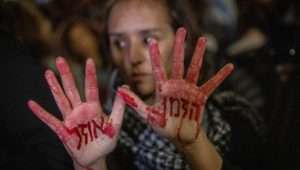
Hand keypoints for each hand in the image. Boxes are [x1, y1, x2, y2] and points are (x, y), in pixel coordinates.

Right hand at [28, 57, 124, 168]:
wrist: (94, 158)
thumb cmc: (105, 142)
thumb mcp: (115, 124)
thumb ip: (119, 107)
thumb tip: (124, 88)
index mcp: (93, 108)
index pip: (91, 87)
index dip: (90, 74)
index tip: (89, 60)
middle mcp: (80, 110)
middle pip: (72, 88)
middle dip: (66, 74)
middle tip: (60, 59)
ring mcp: (70, 118)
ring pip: (60, 99)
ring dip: (54, 86)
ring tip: (48, 72)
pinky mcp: (62, 129)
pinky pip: (49, 120)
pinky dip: (40, 112)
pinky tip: (31, 104)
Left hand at [117, 28, 232, 144]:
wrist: (179, 137)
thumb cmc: (163, 127)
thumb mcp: (147, 115)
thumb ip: (135, 102)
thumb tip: (120, 88)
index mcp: (163, 89)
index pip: (158, 68)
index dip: (155, 55)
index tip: (152, 41)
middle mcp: (176, 85)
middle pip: (178, 62)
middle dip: (179, 46)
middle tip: (181, 30)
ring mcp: (189, 90)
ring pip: (194, 68)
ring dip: (199, 54)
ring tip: (203, 39)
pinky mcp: (200, 97)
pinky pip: (212, 85)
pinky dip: (220, 76)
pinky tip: (230, 66)